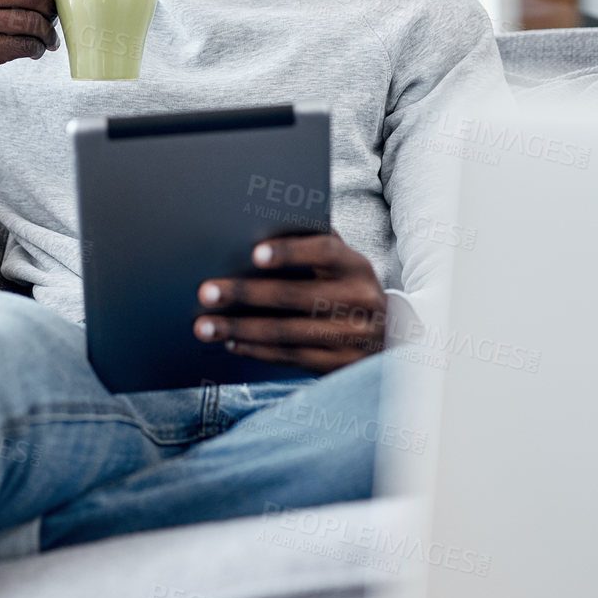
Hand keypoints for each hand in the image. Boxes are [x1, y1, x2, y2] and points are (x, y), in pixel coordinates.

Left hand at [194, 232, 386, 370]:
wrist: (393, 336)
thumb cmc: (349, 287)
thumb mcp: (343, 264)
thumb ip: (312, 245)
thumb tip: (260, 231)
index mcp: (356, 266)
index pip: (325, 252)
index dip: (291, 252)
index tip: (255, 254)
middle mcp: (359, 301)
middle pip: (295, 296)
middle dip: (245, 294)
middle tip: (207, 292)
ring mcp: (351, 337)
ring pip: (286, 333)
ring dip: (240, 329)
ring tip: (205, 325)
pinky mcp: (339, 365)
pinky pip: (290, 357)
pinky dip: (256, 350)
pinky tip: (231, 342)